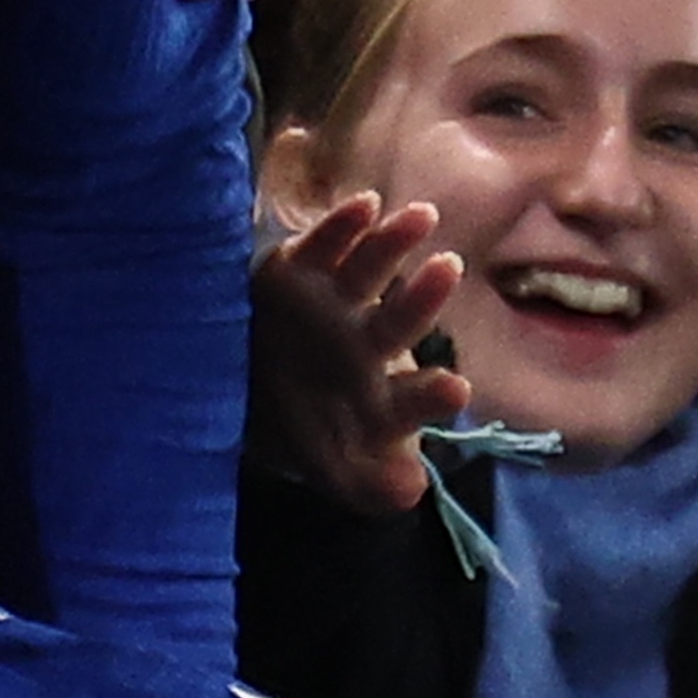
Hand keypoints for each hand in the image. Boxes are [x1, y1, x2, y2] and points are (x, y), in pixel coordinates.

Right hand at [254, 189, 476, 515]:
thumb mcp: (333, 470)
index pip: (413, 396)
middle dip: (424, 296)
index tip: (454, 388)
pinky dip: (343, 225)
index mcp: (382, 394)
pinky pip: (324, 245)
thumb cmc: (304, 432)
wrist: (243, 397)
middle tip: (451, 267)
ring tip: (420, 217)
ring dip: (394, 242)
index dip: (431, 394)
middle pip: (401, 318)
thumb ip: (370, 486)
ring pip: (372, 270)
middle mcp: (366, 342)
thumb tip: (409, 492)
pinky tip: (365, 204)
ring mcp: (336, 302)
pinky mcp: (298, 272)